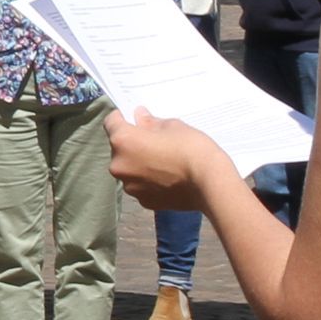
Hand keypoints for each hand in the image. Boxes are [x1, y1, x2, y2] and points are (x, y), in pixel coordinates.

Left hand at [105, 109, 229, 210]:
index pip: (110, 122)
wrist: (209, 183)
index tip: (133, 118)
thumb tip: (140, 118)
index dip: (121, 118)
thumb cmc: (191, 148)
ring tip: (163, 163)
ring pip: (129, 169)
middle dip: (132, 144)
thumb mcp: (172, 126)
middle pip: (118, 148)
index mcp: (123, 141)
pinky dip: (149, 181)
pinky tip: (168, 178)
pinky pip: (141, 186)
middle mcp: (119, 165)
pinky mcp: (143, 201)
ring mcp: (130, 186)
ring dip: (139, 164)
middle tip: (154, 142)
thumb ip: (151, 122)